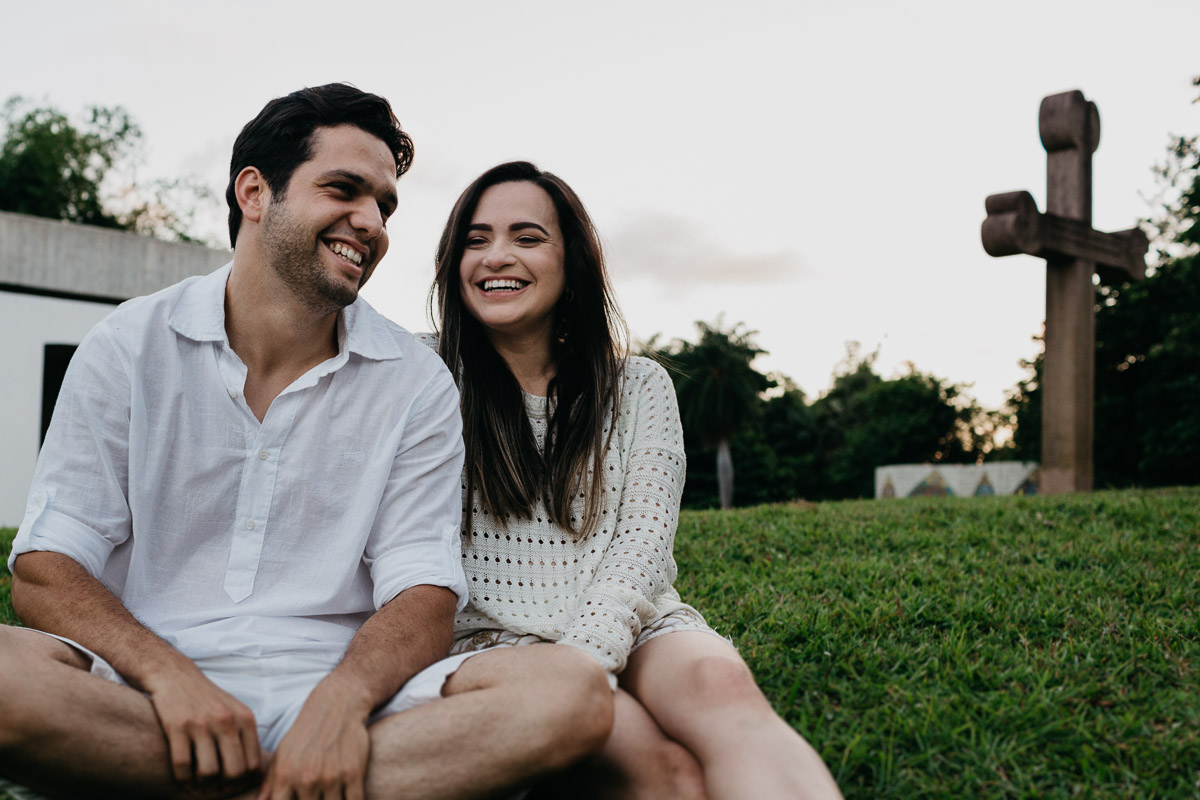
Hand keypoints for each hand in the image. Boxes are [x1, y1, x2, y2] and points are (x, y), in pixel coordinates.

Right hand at [144, 664, 263, 790]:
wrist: (175, 675)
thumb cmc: (208, 699)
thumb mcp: (235, 711)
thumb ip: (246, 737)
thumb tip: (257, 773)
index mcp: (245, 718)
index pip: (253, 764)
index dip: (244, 781)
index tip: (231, 785)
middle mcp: (226, 720)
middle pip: (234, 771)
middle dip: (224, 786)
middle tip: (214, 788)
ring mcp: (201, 723)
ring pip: (209, 772)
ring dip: (202, 784)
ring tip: (198, 782)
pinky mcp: (177, 726)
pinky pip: (182, 765)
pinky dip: (182, 778)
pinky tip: (183, 778)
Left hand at [258, 683, 370, 799]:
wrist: (337, 706)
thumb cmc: (306, 734)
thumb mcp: (282, 754)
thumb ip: (269, 783)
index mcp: (284, 775)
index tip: (299, 799)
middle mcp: (305, 778)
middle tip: (314, 795)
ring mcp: (330, 776)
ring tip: (328, 794)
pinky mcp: (353, 773)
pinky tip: (347, 796)